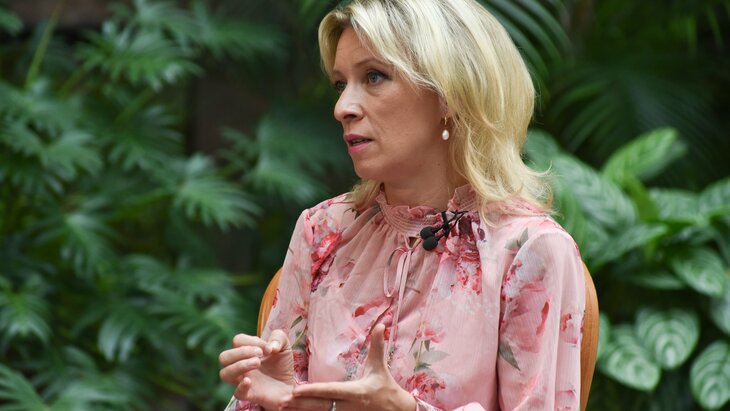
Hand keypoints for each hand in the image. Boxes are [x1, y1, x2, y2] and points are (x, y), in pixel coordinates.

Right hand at [219, 330, 295, 408]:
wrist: (288, 385)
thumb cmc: (281, 364)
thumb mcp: (284, 346)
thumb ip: (279, 337)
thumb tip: (271, 346)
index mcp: (245, 352)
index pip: (238, 341)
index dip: (252, 341)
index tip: (268, 348)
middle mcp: (239, 365)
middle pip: (224, 357)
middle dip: (242, 352)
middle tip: (260, 354)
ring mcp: (242, 380)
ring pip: (225, 374)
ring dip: (240, 366)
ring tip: (257, 363)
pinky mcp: (249, 395)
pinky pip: (237, 393)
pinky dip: (241, 386)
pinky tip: (250, 381)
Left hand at [283, 324, 415, 410]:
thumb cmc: (385, 386)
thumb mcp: (380, 367)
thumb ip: (377, 346)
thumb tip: (380, 324)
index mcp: (356, 392)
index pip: (331, 391)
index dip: (313, 390)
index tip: (296, 389)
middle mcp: (350, 407)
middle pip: (321, 406)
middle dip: (301, 404)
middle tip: (282, 400)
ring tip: (283, 407)